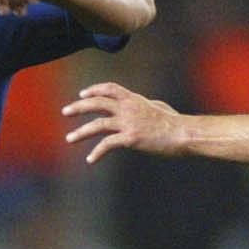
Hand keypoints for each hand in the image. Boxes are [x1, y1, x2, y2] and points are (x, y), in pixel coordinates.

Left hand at [61, 82, 188, 163]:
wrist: (182, 133)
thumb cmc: (175, 122)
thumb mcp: (158, 107)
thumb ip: (145, 104)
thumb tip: (145, 104)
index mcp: (134, 99)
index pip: (109, 88)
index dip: (94, 90)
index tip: (82, 94)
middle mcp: (128, 108)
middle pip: (97, 103)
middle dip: (79, 107)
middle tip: (66, 112)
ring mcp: (128, 123)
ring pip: (97, 124)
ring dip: (81, 132)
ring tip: (69, 138)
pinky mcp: (130, 138)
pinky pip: (107, 145)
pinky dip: (97, 152)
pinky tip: (90, 159)